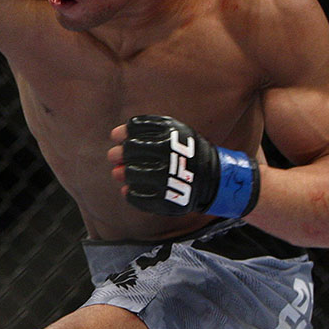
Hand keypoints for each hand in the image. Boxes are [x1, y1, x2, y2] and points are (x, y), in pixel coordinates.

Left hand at [109, 115, 259, 217]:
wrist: (213, 179)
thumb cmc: (185, 152)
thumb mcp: (174, 132)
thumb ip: (146, 130)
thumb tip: (115, 136)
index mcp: (170, 134)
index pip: (135, 128)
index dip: (123, 134)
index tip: (119, 138)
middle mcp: (169, 154)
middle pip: (130, 150)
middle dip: (119, 153)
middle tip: (116, 157)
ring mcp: (168, 178)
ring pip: (131, 173)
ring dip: (122, 173)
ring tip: (121, 173)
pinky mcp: (166, 199)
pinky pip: (137, 196)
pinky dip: (130, 193)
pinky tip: (131, 189)